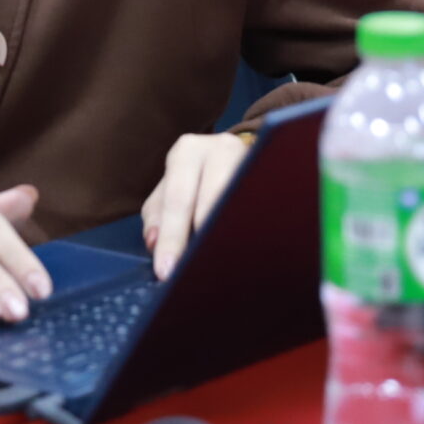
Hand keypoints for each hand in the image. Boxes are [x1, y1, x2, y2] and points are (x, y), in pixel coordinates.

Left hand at [140, 132, 251, 279]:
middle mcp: (221, 149)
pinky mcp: (270, 174)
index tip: (166, 271)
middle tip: (192, 275)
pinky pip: (260, 208)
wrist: (233, 156)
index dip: (172, 237)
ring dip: (227, 237)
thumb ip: (157, 215)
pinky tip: (243, 254)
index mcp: (188, 151)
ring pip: (238, 203)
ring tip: (218, 266)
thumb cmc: (195, 178)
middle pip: (211, 201)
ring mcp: (251, 160)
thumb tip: (154, 242)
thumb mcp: (170, 188)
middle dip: (200, 241)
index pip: (178, 199)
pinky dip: (249, 232)